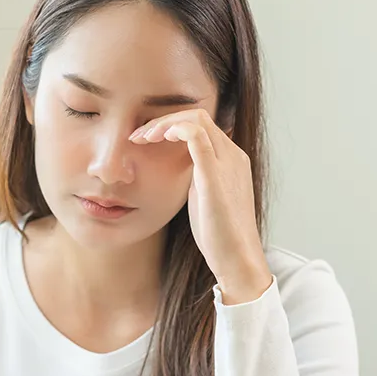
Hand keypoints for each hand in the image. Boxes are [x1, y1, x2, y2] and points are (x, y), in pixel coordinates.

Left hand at [130, 109, 271, 303]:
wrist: (237, 259)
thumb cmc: (219, 236)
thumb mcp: (206, 200)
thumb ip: (197, 181)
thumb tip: (177, 175)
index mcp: (231, 161)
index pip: (202, 126)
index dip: (172, 126)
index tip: (147, 139)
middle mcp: (233, 156)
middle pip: (198, 116)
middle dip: (164, 120)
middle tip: (139, 136)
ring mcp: (227, 163)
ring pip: (196, 119)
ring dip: (164, 123)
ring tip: (142, 137)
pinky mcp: (214, 175)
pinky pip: (196, 136)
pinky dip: (174, 129)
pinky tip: (157, 138)